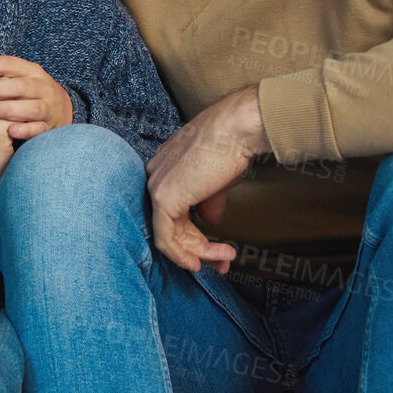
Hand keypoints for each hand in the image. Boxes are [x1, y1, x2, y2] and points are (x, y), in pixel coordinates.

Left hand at [0, 55, 74, 140]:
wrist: (56, 113)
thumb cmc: (25, 96)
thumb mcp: (16, 81)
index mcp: (31, 71)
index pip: (7, 63)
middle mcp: (43, 87)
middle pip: (20, 86)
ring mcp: (48, 108)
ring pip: (31, 107)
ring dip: (8, 108)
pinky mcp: (49, 127)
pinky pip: (38, 128)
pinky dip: (25, 129)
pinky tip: (10, 131)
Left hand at [144, 86, 268, 272]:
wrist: (237, 129)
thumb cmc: (232, 144)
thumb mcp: (218, 179)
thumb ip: (208, 201)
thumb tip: (210, 221)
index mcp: (165, 167)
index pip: (174, 210)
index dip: (195, 234)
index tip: (216, 249)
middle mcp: (155, 176)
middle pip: (170, 225)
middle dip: (198, 249)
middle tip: (222, 262)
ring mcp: (156, 187)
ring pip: (169, 235)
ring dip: (199, 253)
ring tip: (225, 260)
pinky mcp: (163, 198)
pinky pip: (166, 238)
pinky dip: (182, 255)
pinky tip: (198, 263)